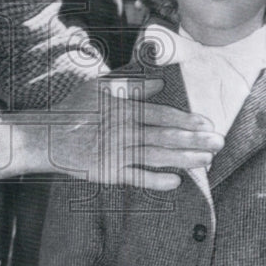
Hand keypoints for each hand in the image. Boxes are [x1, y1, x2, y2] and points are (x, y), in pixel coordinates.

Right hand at [0, 76, 223, 189]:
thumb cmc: (73, 109)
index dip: (186, 121)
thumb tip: (160, 83)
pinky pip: (136, 178)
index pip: (161, 115)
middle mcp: (122, 132)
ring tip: (207, 161)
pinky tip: (176, 183)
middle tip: (219, 143)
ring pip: (156, 157)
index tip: (207, 124)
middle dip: (195, 141)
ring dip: (184, 160)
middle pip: (165, 137)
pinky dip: (156, 181)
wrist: (46, 138)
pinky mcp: (108, 173)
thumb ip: (131, 86)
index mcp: (122, 109)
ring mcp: (115, 154)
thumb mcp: (100, 88)